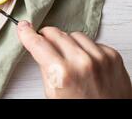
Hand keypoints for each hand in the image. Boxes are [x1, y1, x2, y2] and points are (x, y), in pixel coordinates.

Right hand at [17, 21, 131, 98]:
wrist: (110, 116)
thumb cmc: (80, 107)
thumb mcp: (53, 92)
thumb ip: (45, 67)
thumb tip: (38, 46)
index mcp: (61, 74)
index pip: (38, 43)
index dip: (27, 33)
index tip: (23, 27)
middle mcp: (81, 62)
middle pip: (55, 33)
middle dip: (47, 37)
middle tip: (46, 45)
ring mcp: (100, 57)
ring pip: (73, 35)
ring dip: (68, 43)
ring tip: (70, 59)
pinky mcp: (113, 56)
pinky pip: (92, 42)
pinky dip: (85, 48)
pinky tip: (85, 62)